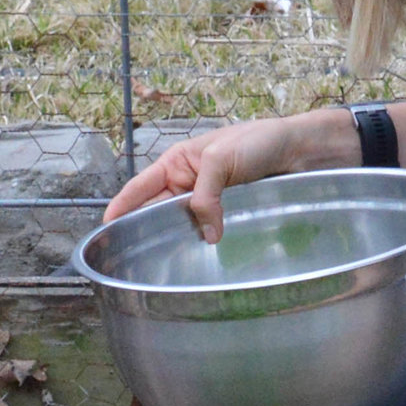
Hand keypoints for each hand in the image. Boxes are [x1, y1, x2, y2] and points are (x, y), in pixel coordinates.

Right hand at [100, 110, 347, 243]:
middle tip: (135, 257)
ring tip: (168, 263)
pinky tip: (205, 258)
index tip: (105, 228)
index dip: (121, 207)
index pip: (140, 188)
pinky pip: (213, 231)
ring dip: (182, 240)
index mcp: (178, 162)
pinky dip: (209, 242)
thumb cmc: (259, 141)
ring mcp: (211, 200)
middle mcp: (190, 183)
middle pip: (160, 212)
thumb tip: (207, 234)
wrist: (300, 149)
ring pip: (187, 225)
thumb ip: (207, 195)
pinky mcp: (232, 214)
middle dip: (148, 230)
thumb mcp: (223, 160)